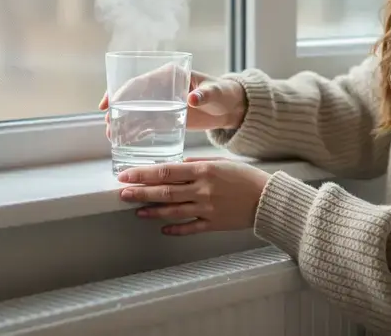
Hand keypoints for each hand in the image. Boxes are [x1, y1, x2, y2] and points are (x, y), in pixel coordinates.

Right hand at [100, 70, 246, 137]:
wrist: (232, 108)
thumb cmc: (225, 94)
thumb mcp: (216, 93)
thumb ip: (205, 94)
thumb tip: (193, 98)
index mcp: (170, 74)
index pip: (139, 81)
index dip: (121, 91)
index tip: (108, 103)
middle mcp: (162, 87)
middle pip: (133, 97)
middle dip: (117, 110)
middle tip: (108, 125)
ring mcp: (163, 103)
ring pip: (136, 111)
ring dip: (123, 123)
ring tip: (112, 137)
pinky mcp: (168, 117)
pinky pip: (146, 123)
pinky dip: (135, 130)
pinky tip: (126, 140)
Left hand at [117, 158, 269, 235]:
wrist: (268, 199)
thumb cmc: (246, 177)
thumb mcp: (221, 162)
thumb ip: (197, 164)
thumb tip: (176, 166)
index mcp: (204, 171)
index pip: (166, 171)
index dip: (143, 173)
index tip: (126, 174)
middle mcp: (202, 189)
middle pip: (165, 191)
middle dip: (141, 192)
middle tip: (122, 193)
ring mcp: (207, 208)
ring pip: (173, 210)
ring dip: (152, 211)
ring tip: (137, 211)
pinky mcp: (213, 224)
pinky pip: (190, 228)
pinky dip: (175, 229)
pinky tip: (162, 228)